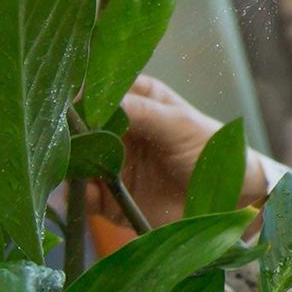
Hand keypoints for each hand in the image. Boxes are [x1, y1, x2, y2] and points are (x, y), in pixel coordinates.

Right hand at [87, 76, 267, 229]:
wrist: (229, 196)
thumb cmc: (208, 148)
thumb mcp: (178, 124)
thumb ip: (141, 112)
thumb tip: (101, 103)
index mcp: (133, 100)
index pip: (96, 93)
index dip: (81, 99)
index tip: (70, 107)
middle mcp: (115, 129)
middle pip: (79, 130)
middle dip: (69, 135)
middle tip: (62, 140)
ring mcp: (109, 164)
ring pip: (76, 162)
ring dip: (69, 165)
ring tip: (69, 167)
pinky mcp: (109, 198)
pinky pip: (83, 196)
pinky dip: (78, 195)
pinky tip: (83, 193)